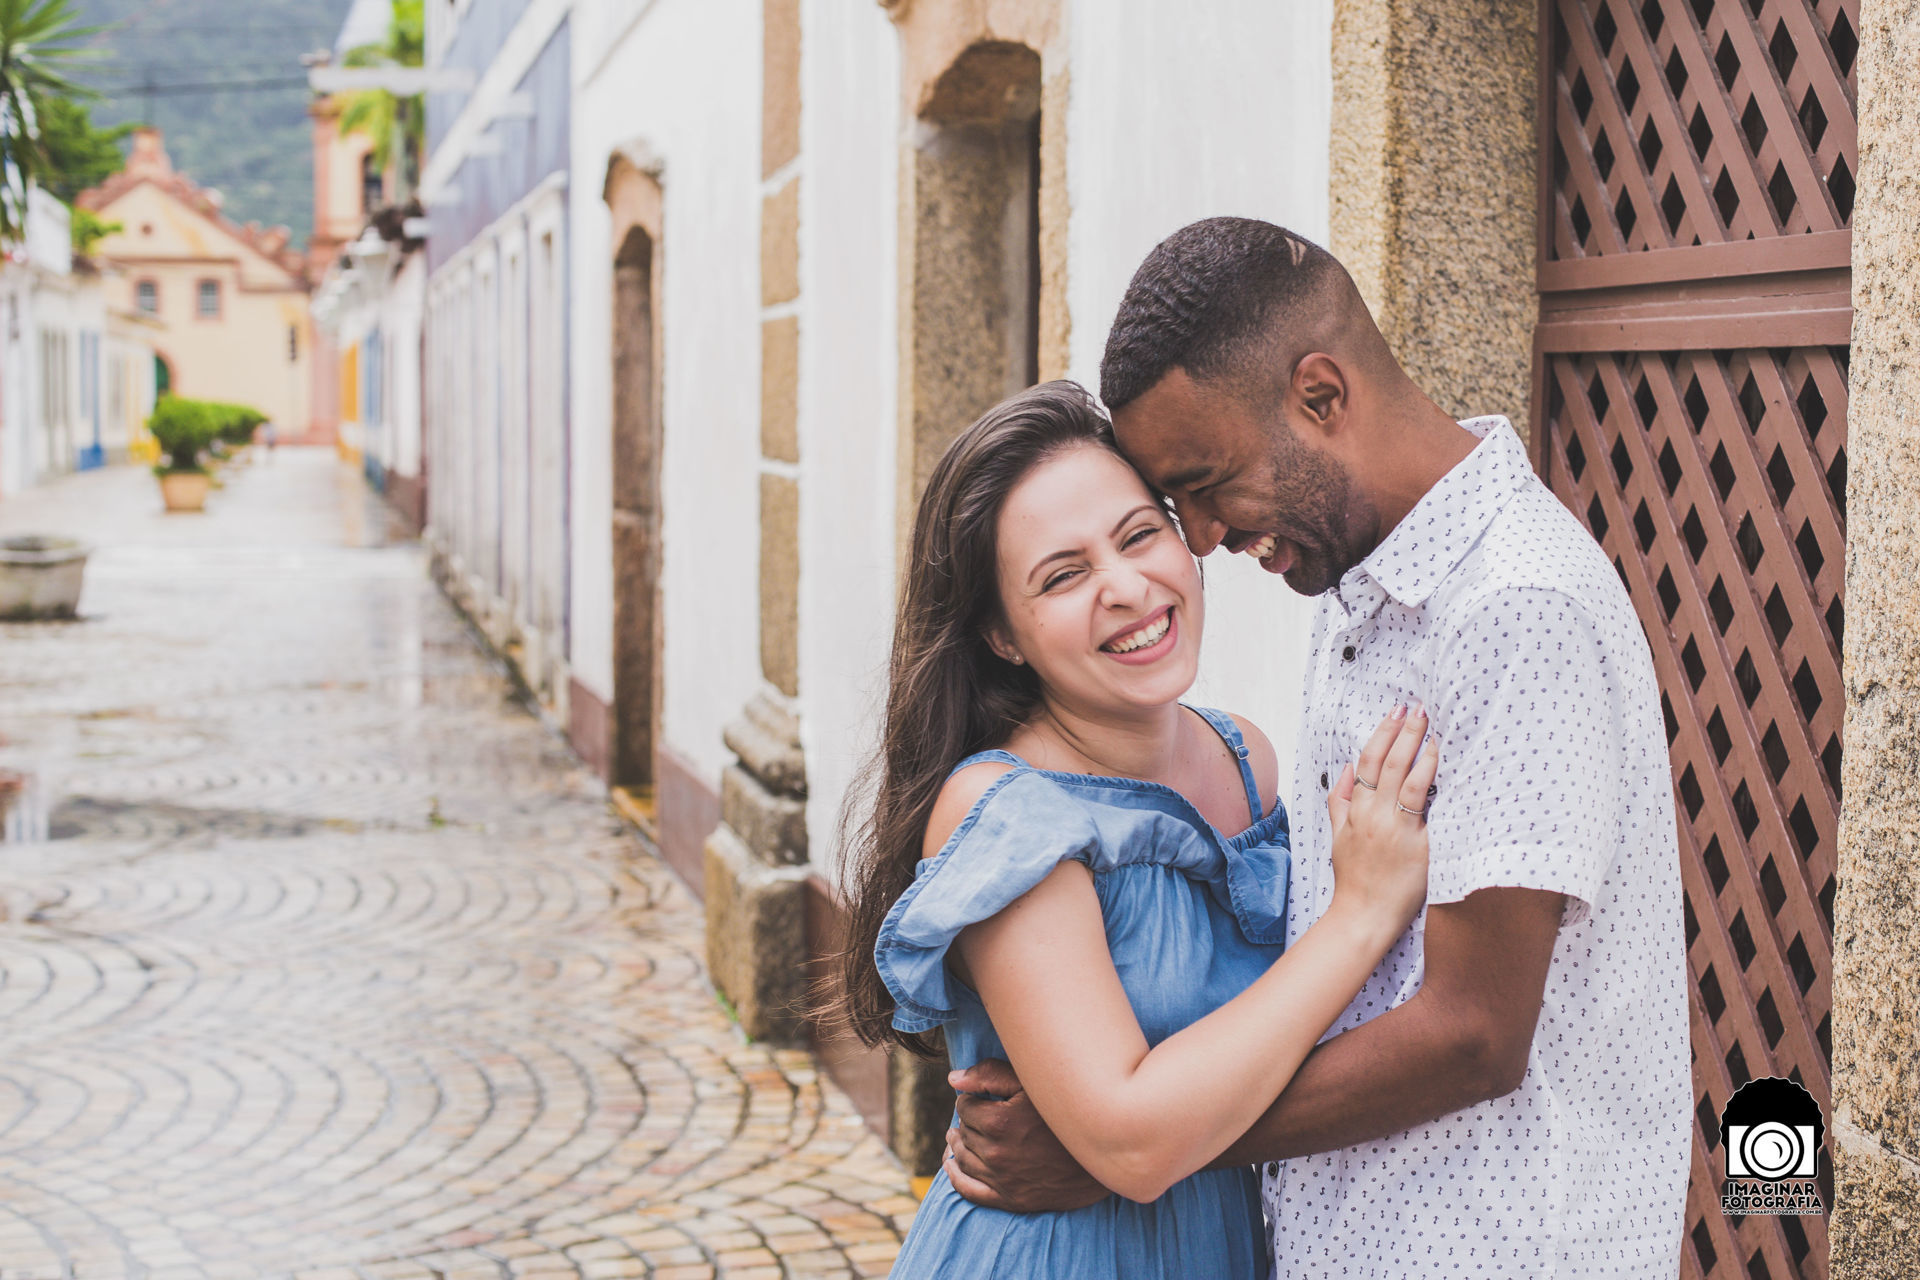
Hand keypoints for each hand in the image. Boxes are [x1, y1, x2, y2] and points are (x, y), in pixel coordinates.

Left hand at [944, 1058, 1109, 1211]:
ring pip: (963, 1158)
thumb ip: (990, 1074)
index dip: (972, 1097)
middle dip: (967, 1120)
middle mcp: (996, 1154)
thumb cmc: (1068, 1111)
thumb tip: (953, 1080)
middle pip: (963, 1131)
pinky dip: (955, 1176)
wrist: (1105, 1153)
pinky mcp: (1011, 1199)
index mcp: (999, 1123)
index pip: (964, 1106)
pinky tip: (951, 1164)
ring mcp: (1002, 1180)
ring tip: (958, 1134)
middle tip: (975, 1112)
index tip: (983, 1096)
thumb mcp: (1034, 1083)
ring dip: (958, 1144)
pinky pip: (969, 1191)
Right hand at [1326, 704, 1437, 930]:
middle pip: (1386, 761)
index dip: (1380, 734)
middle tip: (1415, 706)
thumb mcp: (1338, 836)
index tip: (1393, 712)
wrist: (1363, 915)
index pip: (1367, 762)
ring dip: (1416, 744)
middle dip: (1401, 730)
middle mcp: (1372, 813)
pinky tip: (1435, 757)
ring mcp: (1392, 826)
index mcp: (1355, 811)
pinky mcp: (1413, 842)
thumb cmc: (1355, 879)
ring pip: (1403, 775)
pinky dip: (1427, 774)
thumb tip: (1345, 768)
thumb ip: (1340, 801)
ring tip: (1428, 723)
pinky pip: (1420, 801)